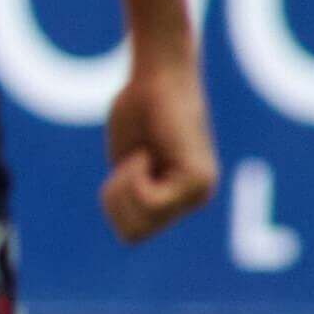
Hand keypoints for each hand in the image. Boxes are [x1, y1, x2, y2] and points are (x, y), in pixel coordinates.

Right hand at [100, 52, 216, 243]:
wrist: (158, 77)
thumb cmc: (139, 109)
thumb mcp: (126, 162)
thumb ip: (132, 193)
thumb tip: (130, 233)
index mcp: (179, 198)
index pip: (131, 234)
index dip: (114, 203)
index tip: (126, 166)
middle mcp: (195, 199)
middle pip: (132, 236)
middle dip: (116, 200)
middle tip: (131, 162)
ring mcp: (199, 192)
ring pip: (139, 224)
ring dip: (124, 188)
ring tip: (140, 157)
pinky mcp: (196, 180)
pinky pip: (148, 202)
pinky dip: (133, 177)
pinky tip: (146, 153)